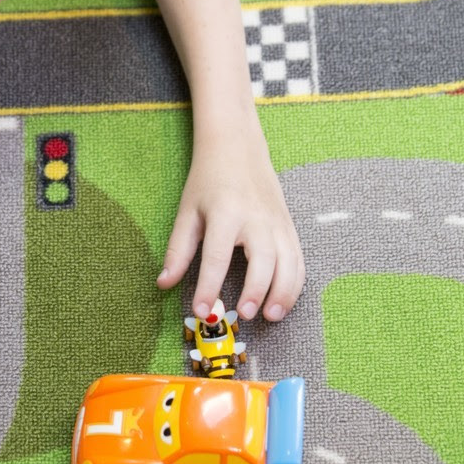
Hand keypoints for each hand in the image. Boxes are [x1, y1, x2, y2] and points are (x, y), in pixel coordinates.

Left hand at [158, 122, 304, 322]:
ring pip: (289, 262)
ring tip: (269, 316)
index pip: (217, 256)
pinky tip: (282, 302)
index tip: (203, 311)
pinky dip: (295, 283)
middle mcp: (256, 218)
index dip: (209, 286)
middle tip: (244, 315)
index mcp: (225, 213)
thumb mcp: (187, 211)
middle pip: (263, 260)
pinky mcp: (289, 226)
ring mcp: (277, 222)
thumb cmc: (208, 180)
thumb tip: (164, 283)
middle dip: (256, 290)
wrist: (238, 146)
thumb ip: (178, 250)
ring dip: (283, 293)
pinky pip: (299, 259)